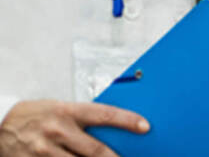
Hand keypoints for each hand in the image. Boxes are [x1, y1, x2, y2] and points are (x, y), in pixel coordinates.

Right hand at [0, 99, 147, 156]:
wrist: (1, 122)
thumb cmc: (37, 114)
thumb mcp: (62, 108)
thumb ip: (84, 118)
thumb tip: (112, 128)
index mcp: (68, 111)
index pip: (106, 114)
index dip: (128, 121)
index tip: (145, 126)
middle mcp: (58, 130)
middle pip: (95, 150)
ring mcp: (45, 151)